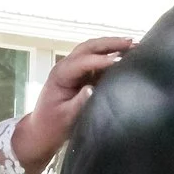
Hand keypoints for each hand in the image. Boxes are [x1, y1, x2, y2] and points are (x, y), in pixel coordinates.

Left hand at [12, 34, 134, 173]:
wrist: (42, 131)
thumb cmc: (52, 125)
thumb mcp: (66, 117)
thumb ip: (79, 102)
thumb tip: (93, 88)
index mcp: (60, 75)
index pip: (82, 62)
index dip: (101, 60)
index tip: (120, 61)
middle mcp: (65, 66)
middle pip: (88, 48)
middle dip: (110, 43)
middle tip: (132, 43)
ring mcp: (73, 69)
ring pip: (92, 50)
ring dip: (111, 45)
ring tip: (132, 44)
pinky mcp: (81, 74)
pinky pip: (96, 59)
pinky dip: (110, 54)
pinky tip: (125, 54)